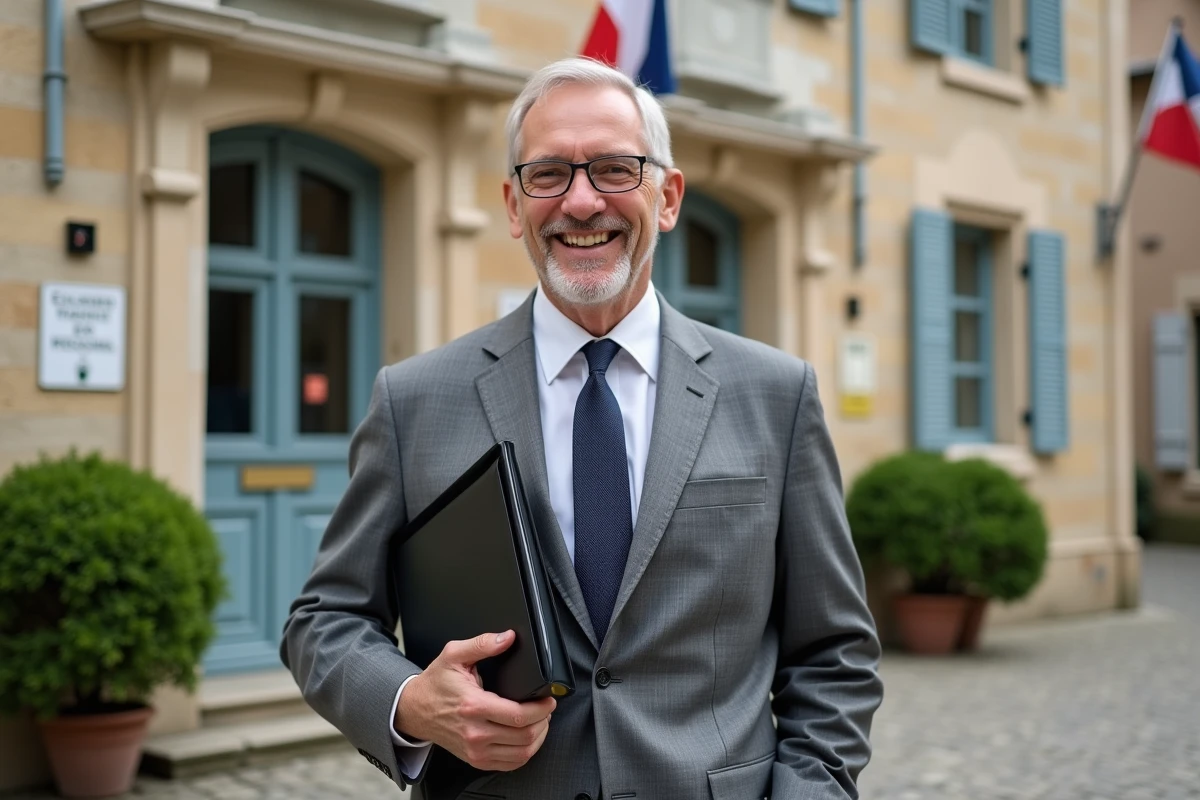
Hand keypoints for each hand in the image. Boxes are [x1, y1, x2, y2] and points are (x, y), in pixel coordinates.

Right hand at [394, 630, 556, 771]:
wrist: (414, 710)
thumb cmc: (435, 683)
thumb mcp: (454, 655)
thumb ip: (483, 643)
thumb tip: (508, 638)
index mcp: (473, 706)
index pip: (518, 715)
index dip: (541, 708)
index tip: (549, 699)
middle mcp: (475, 733)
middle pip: (524, 736)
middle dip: (543, 721)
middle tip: (546, 708)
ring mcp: (476, 750)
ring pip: (522, 753)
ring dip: (538, 737)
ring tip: (539, 721)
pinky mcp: (476, 760)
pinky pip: (511, 763)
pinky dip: (525, 752)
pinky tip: (527, 737)